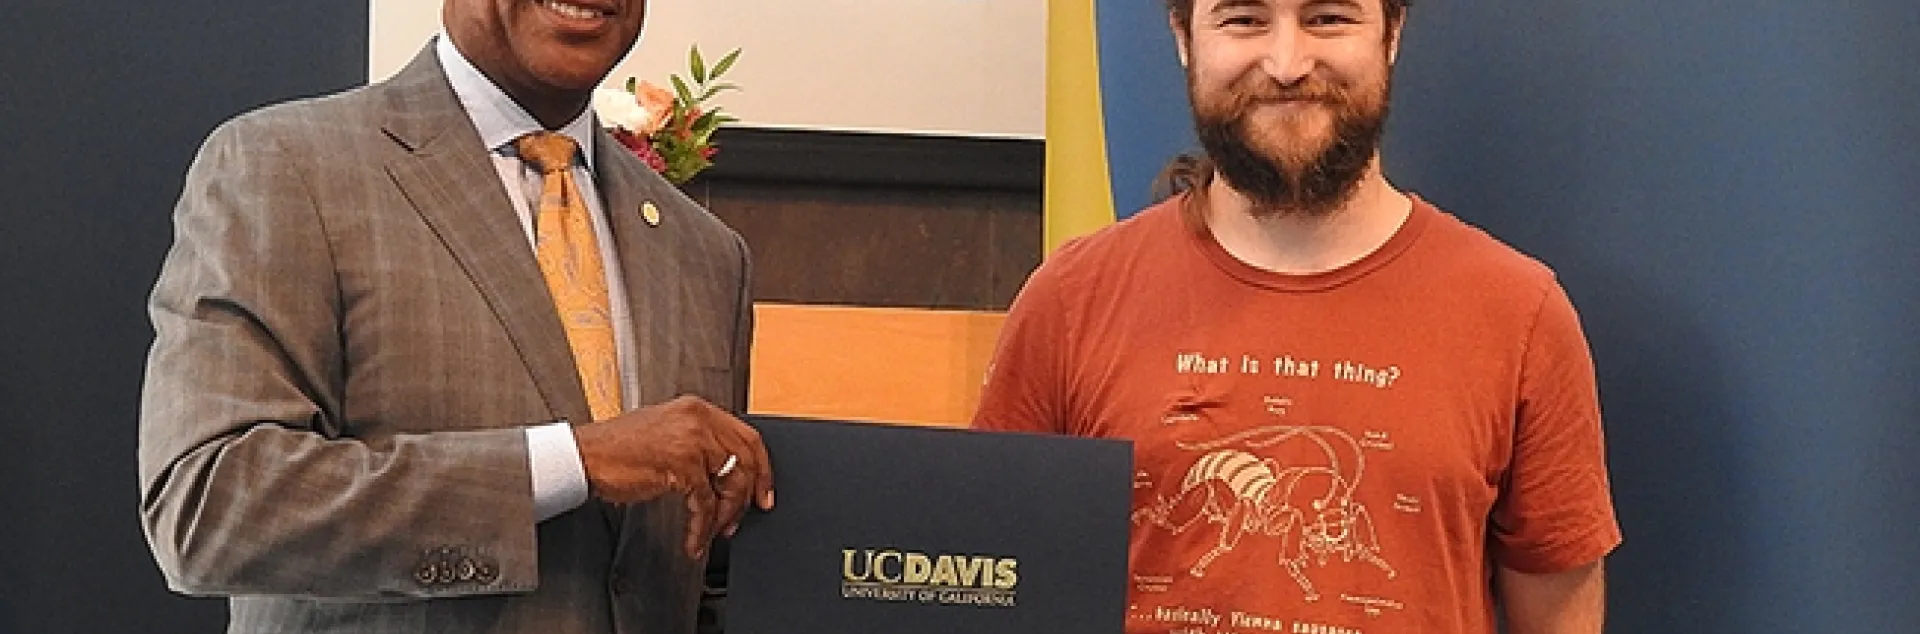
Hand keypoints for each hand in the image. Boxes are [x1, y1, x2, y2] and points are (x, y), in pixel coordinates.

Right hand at [572, 395, 774, 557]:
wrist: (584, 456)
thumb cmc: (617, 450)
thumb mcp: (666, 435)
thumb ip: (698, 445)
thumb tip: (727, 475)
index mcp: (697, 410)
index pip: (747, 436)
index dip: (762, 467)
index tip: (764, 492)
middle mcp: (698, 419)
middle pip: (746, 459)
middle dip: (749, 495)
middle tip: (743, 518)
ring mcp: (691, 439)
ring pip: (730, 482)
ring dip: (725, 515)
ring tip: (714, 531)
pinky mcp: (681, 463)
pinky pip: (705, 502)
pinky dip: (702, 527)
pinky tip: (695, 538)